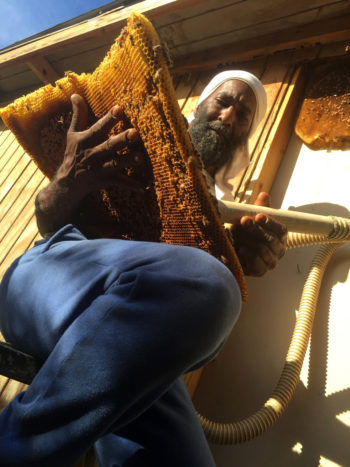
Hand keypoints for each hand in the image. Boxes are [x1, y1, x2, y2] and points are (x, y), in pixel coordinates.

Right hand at [35, 94, 142, 235]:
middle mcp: (93, 154)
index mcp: (86, 140)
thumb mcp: (73, 134)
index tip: (120, 108)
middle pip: (109, 146)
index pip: (99, 127)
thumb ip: (79, 115)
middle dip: (122, 140)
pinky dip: (131, 185)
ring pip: (115, 164)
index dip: (109, 118)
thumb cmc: (74, 153)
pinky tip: (143, 187)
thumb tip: (76, 94)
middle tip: (135, 133)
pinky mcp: (106, 181)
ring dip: (127, 161)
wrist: (68, 182)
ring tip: (140, 158)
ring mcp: (100, 168)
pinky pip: (119, 183)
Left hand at [230, 192, 286, 275]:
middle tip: (244, 221)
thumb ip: (258, 208)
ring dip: (248, 241)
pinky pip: (256, 263)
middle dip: (256, 229)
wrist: (233, 251)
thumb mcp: (251, 219)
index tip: (258, 216)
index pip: (281, 229)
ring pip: (263, 250)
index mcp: (280, 236)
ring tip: (236, 235)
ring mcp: (271, 262)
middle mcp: (279, 250)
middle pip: (271, 240)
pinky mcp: (260, 271)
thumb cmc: (245, 233)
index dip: (271, 222)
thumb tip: (263, 195)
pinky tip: (240, 249)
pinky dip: (247, 254)